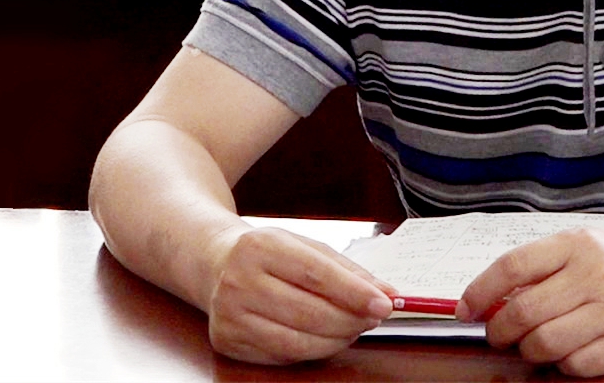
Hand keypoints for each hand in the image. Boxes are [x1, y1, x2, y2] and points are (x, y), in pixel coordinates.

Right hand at [205, 226, 394, 363]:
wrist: (216, 264)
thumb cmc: (270, 254)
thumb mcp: (306, 247)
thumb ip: (347, 270)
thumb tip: (387, 293)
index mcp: (261, 246)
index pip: (317, 274)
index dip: (355, 293)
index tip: (384, 304)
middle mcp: (239, 281)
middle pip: (309, 313)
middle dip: (351, 320)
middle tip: (374, 318)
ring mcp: (229, 315)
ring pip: (297, 341)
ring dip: (336, 340)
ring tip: (354, 328)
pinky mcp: (227, 342)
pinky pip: (282, 356)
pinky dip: (312, 350)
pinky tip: (326, 338)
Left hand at [457, 228, 603, 376]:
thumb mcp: (581, 245)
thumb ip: (540, 266)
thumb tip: (490, 300)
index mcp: (577, 244)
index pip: (513, 267)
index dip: (481, 291)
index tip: (466, 310)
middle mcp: (595, 274)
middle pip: (523, 312)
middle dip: (499, 331)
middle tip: (498, 335)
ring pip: (544, 344)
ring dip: (529, 351)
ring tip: (534, 343)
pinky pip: (575, 366)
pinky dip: (563, 363)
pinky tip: (568, 350)